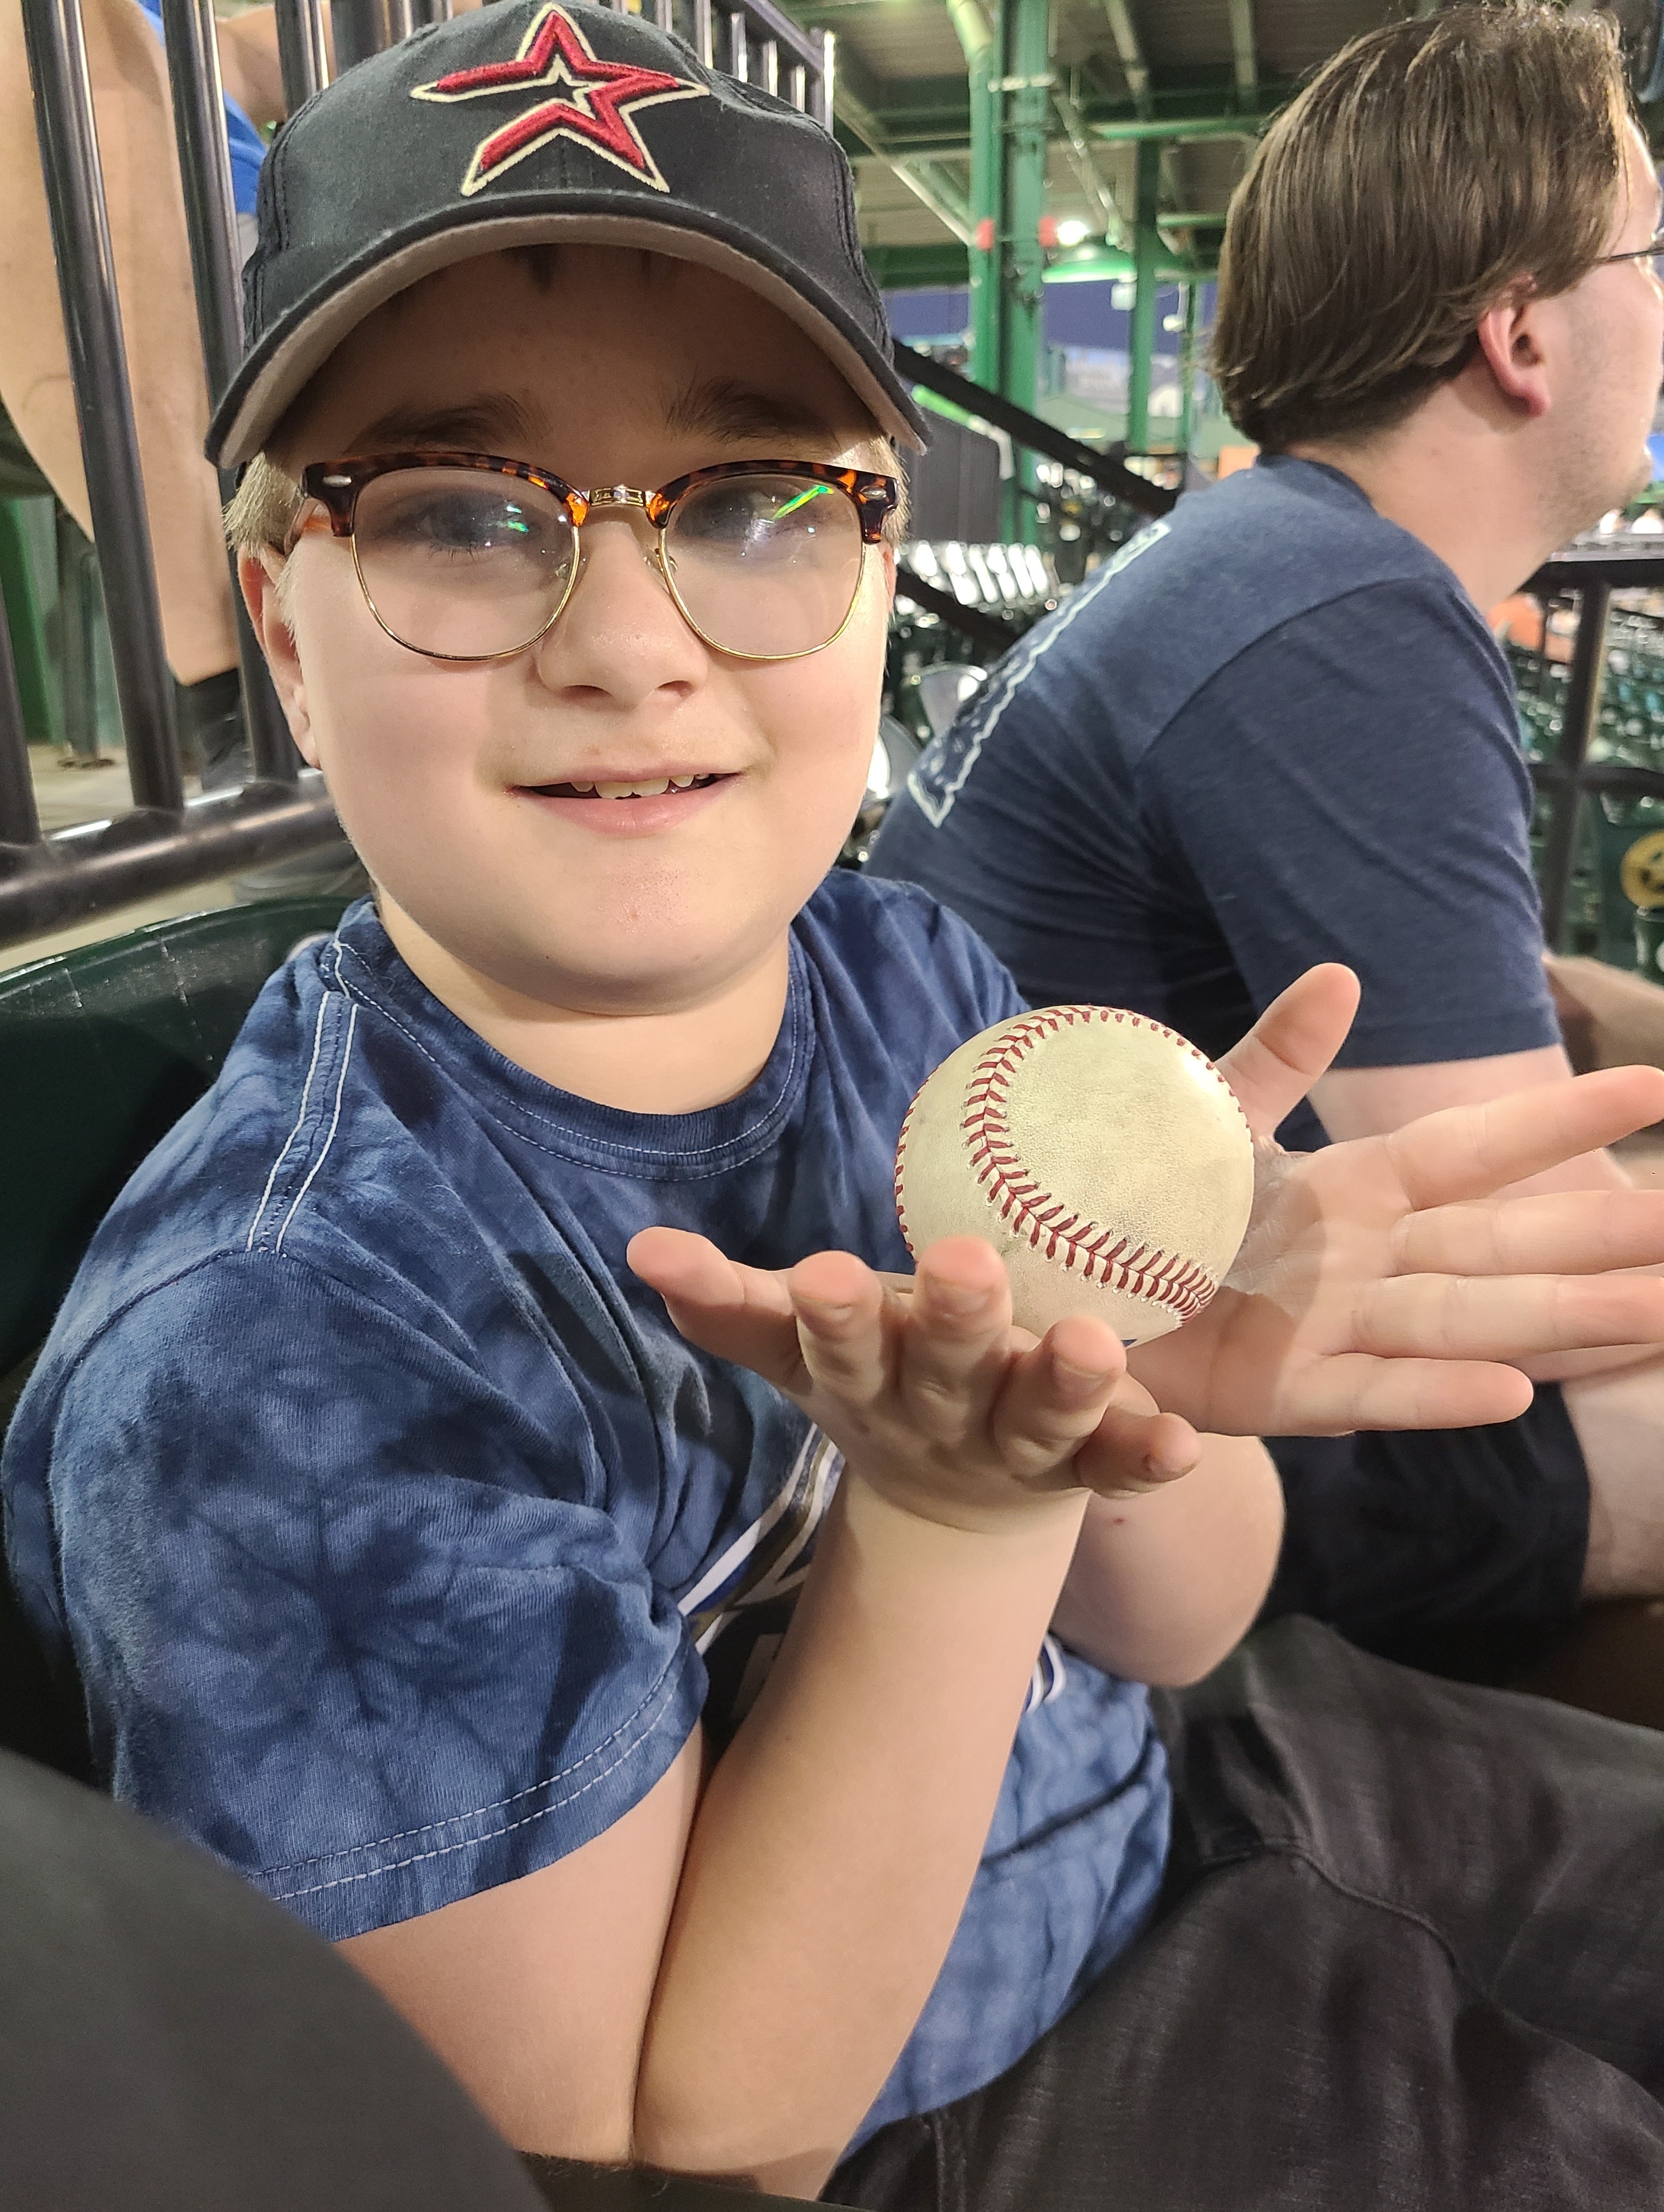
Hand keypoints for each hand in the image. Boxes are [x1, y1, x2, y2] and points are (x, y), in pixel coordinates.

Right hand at [627, 1231, 1199, 1531]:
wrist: (954, 1498)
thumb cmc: (876, 1377)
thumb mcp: (798, 1346)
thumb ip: (729, 1301)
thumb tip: (642, 1250)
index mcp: (866, 1378)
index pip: (837, 1348)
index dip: (831, 1319)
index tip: (825, 1271)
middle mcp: (937, 1416)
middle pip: (943, 1374)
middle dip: (953, 1325)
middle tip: (964, 1264)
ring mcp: (1015, 1448)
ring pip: (1040, 1422)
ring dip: (1066, 1387)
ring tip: (1096, 1344)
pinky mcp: (1087, 1468)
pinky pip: (1120, 1467)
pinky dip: (1148, 1460)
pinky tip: (1186, 1446)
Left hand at [1129, 966, 1663, 1433]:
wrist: (1057, 1299)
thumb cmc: (1132, 1208)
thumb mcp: (1201, 1123)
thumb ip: (1273, 1060)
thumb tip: (1343, 975)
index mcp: (1350, 1190)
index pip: (1475, 1148)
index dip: (1557, 1120)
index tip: (1656, 1087)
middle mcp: (1365, 1262)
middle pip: (1507, 1243)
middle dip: (1604, 1234)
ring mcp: (1336, 1331)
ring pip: (1472, 1319)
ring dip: (1563, 1315)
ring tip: (1662, 1308)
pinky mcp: (1286, 1393)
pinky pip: (1376, 1392)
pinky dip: (1439, 1393)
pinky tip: (1516, 1393)